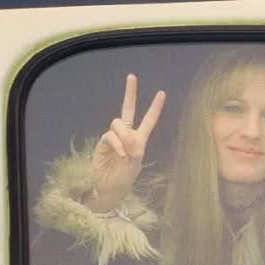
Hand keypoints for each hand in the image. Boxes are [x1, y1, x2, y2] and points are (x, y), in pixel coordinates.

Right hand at [87, 74, 165, 211]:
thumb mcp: (135, 164)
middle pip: (128, 109)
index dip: (155, 108)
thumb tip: (128, 137)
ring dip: (123, 135)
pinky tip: (120, 154)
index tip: (162, 93)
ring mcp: (114, 137)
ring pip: (118, 123)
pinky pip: (110, 135)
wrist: (109, 188)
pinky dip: (116, 144)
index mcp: (139, 139)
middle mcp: (126, 134)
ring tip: (126, 152)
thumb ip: (135, 149)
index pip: (148, 120)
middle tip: (132, 76)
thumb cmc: (125, 178)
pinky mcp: (103, 142)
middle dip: (130, 93)